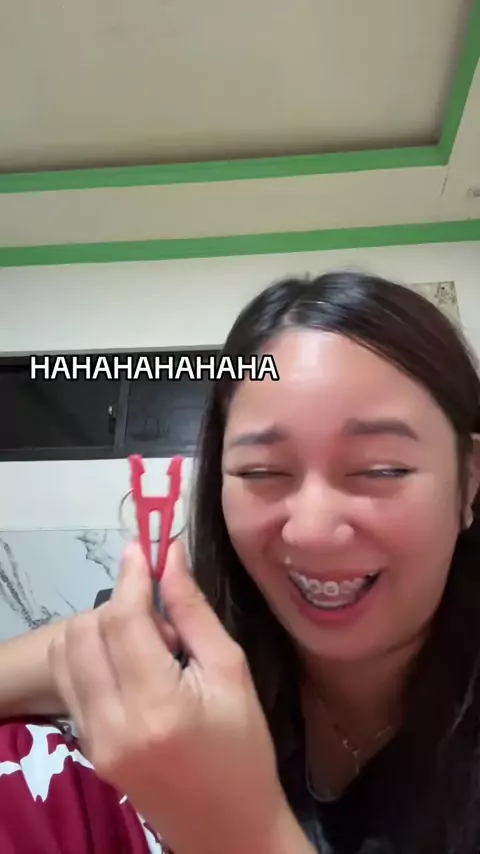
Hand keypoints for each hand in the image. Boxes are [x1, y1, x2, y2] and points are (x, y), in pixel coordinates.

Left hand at [48, 540, 298, 853]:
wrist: (228, 828)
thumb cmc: (244, 749)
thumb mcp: (232, 672)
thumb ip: (193, 612)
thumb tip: (169, 558)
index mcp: (157, 705)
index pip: (122, 619)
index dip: (130, 576)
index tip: (144, 549)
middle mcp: (112, 723)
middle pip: (85, 631)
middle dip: (118, 604)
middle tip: (160, 619)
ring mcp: (92, 740)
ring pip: (66, 653)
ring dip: (98, 629)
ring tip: (145, 644)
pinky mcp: (87, 747)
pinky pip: (69, 681)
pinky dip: (91, 656)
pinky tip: (129, 666)